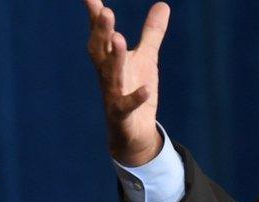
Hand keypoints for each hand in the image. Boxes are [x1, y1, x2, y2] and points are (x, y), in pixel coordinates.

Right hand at [84, 1, 169, 165]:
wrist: (133, 133)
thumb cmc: (135, 90)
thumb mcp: (146, 59)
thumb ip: (151, 33)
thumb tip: (163, 4)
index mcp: (109, 59)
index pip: (100, 34)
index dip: (95, 15)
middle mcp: (107, 75)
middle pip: (100, 51)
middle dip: (101, 32)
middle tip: (106, 12)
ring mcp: (113, 95)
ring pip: (111, 75)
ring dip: (115, 58)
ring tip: (119, 39)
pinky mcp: (123, 116)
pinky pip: (127, 106)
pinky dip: (135, 98)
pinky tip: (146, 89)